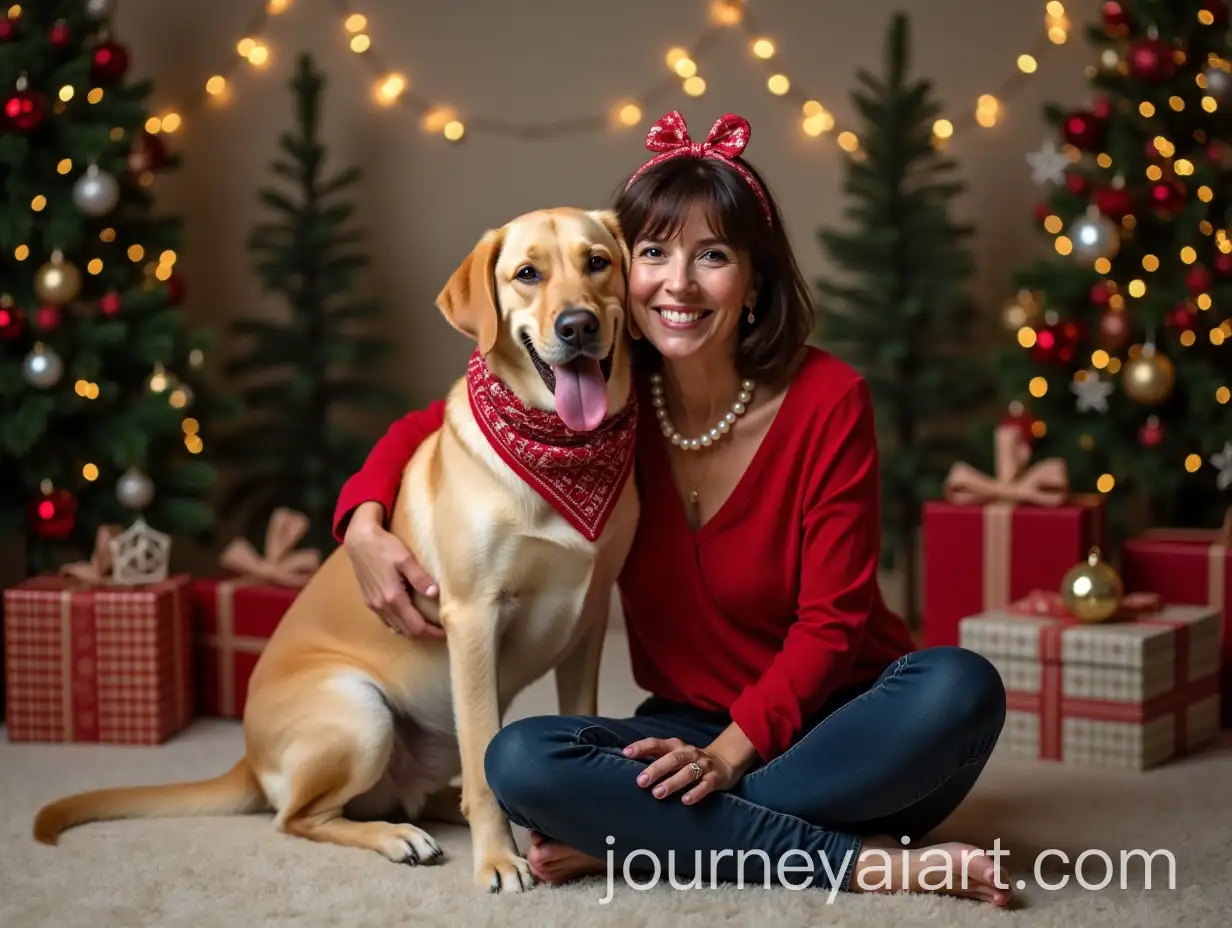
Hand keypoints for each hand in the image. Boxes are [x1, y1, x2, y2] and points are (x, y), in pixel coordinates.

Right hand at [343, 501, 442, 638]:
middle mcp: (381, 606)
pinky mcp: (369, 601)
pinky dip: (399, 624)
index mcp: (392, 598)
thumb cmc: (384, 546)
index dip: (431, 632)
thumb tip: (435, 594)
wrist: (359, 540)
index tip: (445, 633)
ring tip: (427, 626)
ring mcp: (373, 605)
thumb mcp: (405, 559)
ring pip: (396, 627)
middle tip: (440, 631)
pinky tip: (408, 618)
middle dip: (424, 634)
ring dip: (412, 630)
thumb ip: (420, 578)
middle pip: (406, 630)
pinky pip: (386, 620)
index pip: (415, 625)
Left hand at [623, 737, 740, 804]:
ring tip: (657, 793)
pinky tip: (686, 800)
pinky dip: (696, 792)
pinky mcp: (714, 778)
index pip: (657, 743)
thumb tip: (626, 765)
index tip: (626, 753)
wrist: (725, 761)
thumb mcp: (674, 755)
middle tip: (641, 781)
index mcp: (675, 747)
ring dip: (672, 782)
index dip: (642, 747)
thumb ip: (654, 759)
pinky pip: (705, 785)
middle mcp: (689, 753)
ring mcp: (702, 765)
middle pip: (672, 758)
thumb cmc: (690, 761)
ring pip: (687, 772)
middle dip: (656, 769)